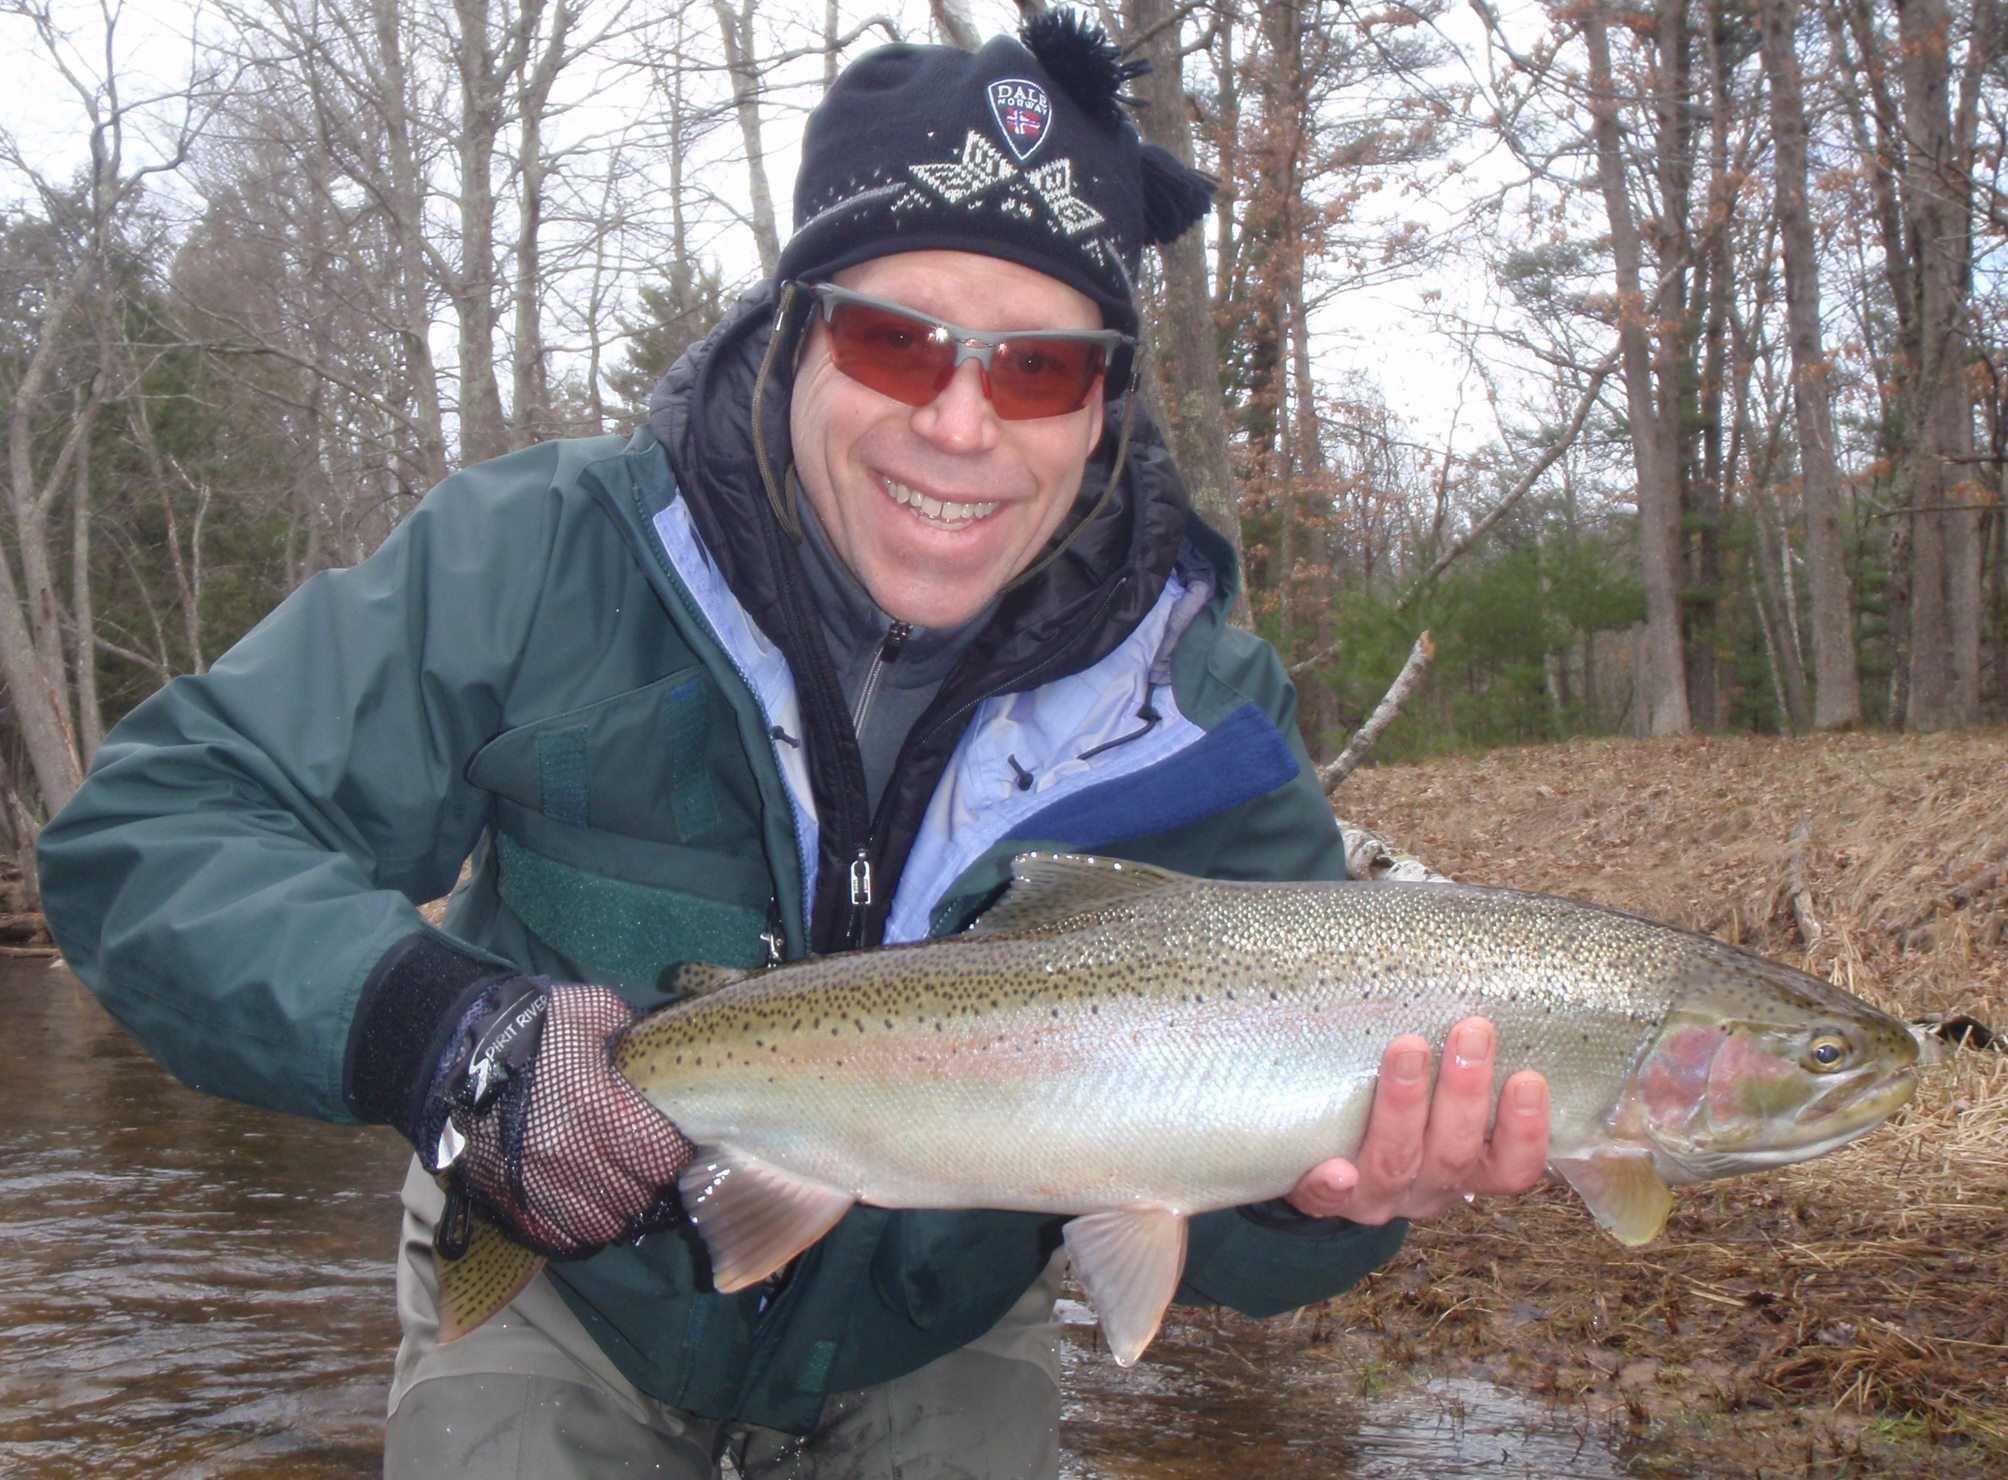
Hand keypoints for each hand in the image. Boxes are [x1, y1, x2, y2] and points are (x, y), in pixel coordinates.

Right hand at [451, 982, 694, 1256]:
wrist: (454, 1057)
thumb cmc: (532, 1029)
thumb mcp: (590, 1011)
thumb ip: (635, 1035)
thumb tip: (669, 1056)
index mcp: (592, 1105)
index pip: (661, 1156)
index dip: (677, 1151)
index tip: (676, 1139)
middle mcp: (565, 1154)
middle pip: (637, 1195)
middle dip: (651, 1179)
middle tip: (649, 1159)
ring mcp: (535, 1187)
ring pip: (606, 1224)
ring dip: (620, 1206)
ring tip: (620, 1179)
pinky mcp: (512, 1208)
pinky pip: (566, 1239)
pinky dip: (584, 1226)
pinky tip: (588, 1199)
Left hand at [1285, 1016, 1548, 1222]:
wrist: (1323, 1162)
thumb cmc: (1395, 1108)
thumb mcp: (1439, 1096)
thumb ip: (1458, 1057)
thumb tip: (1476, 988)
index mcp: (1465, 1167)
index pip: (1512, 1166)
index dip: (1526, 1131)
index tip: (1529, 1078)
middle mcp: (1427, 1186)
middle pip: (1454, 1155)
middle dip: (1465, 1094)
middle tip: (1472, 1032)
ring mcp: (1376, 1195)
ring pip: (1396, 1163)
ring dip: (1404, 1107)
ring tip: (1407, 1048)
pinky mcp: (1321, 1198)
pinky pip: (1323, 1201)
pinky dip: (1330, 1188)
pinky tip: (1335, 1169)